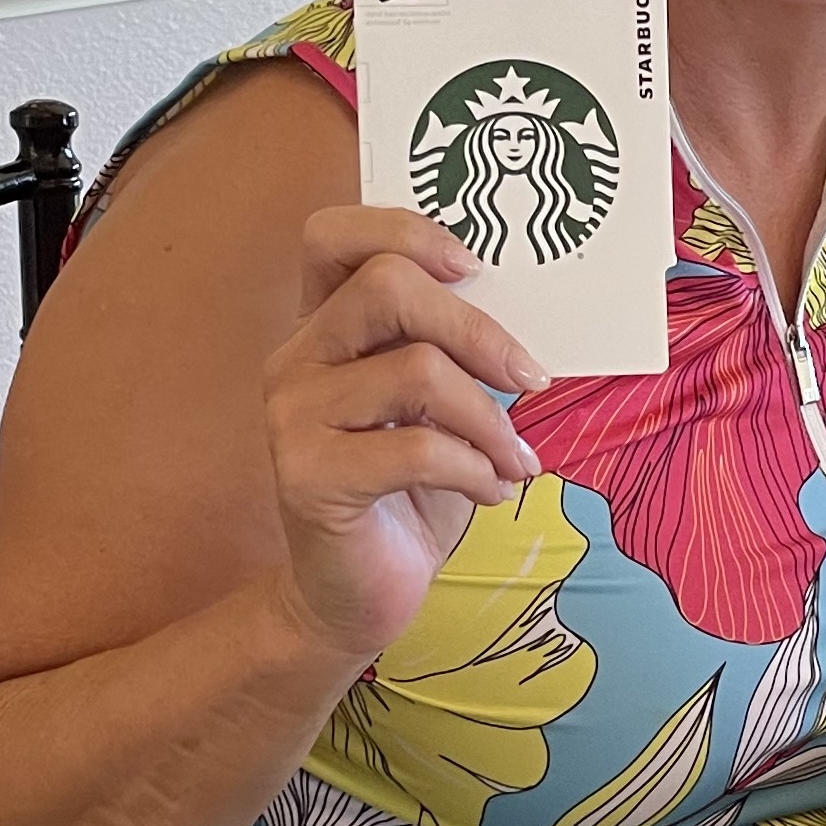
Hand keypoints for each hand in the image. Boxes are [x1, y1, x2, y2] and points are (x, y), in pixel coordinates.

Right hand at [263, 206, 549, 664]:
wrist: (356, 596)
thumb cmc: (408, 492)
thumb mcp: (438, 407)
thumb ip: (454, 351)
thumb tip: (529, 317)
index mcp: (324, 326)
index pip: (334, 236)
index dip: (403, 229)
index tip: (474, 265)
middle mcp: (296, 359)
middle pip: (387, 287)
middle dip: (479, 329)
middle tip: (533, 376)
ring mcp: (293, 416)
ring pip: (416, 371)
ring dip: (491, 419)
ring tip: (515, 460)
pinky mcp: (308, 476)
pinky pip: (416, 449)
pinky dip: (475, 469)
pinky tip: (493, 493)